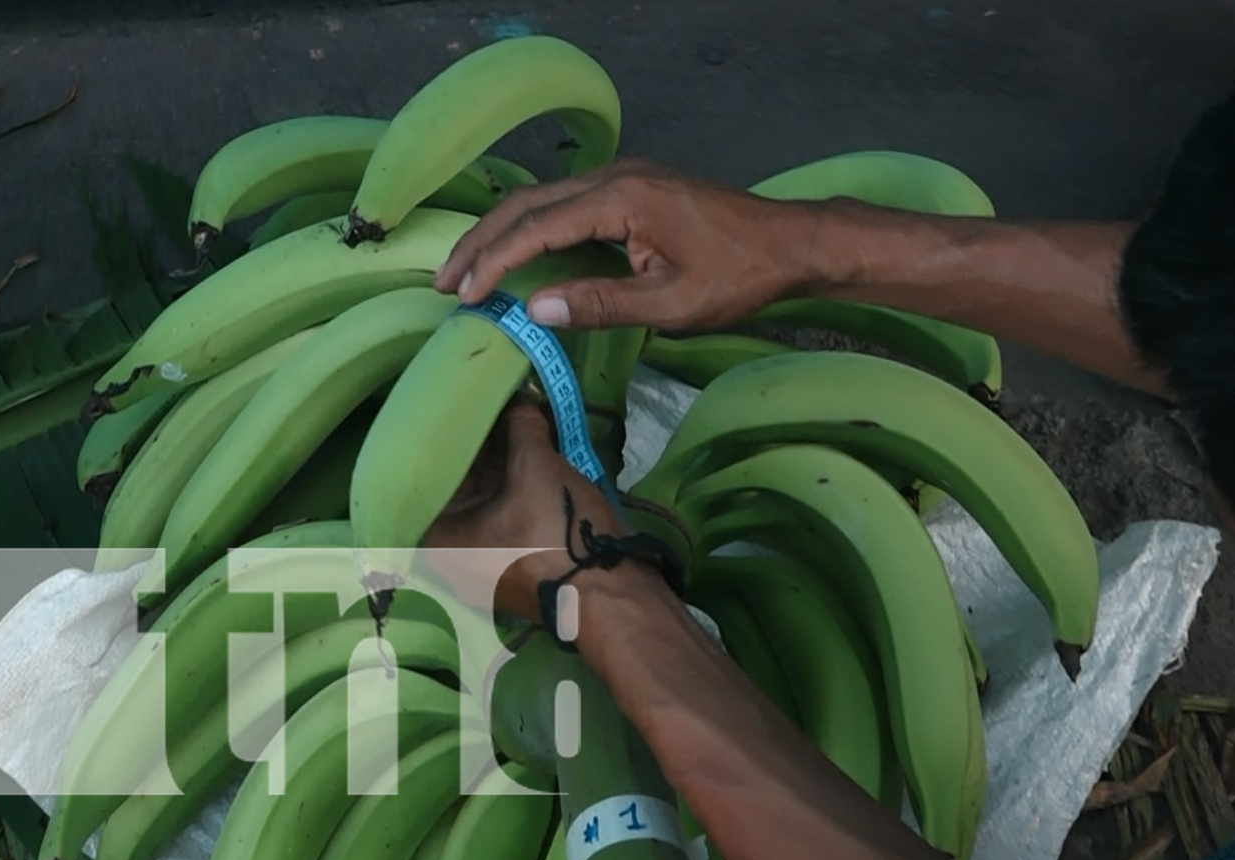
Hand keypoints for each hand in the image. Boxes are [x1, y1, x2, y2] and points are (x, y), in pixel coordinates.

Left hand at [420, 396, 628, 621]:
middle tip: (491, 399)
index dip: (447, 432)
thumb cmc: (559, 534)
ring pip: (486, 498)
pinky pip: (506, 513)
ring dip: (502, 462)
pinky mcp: (514, 562)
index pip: (429, 472)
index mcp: (437, 539)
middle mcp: (451, 555)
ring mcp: (483, 562)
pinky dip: (516, 484)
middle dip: (479, 445)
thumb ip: (520, 424)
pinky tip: (529, 445)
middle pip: (459, 485)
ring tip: (512, 413)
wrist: (614, 595)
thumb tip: (518, 394)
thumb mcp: (537, 467)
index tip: (459, 399)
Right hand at [433, 158, 828, 331]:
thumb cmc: (738, 276)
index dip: (496, 263)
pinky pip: (566, 203)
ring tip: (467, 271)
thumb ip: (602, 304)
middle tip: (446, 283)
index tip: (465, 296)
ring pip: (542, 200)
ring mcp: (623, 177)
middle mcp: (615, 176)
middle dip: (482, 243)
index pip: (537, 227)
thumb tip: (536, 309)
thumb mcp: (671, 304)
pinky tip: (516, 255)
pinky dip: (531, 228)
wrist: (789, 243)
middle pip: (528, 204)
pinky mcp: (632, 188)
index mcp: (621, 198)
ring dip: (502, 234)